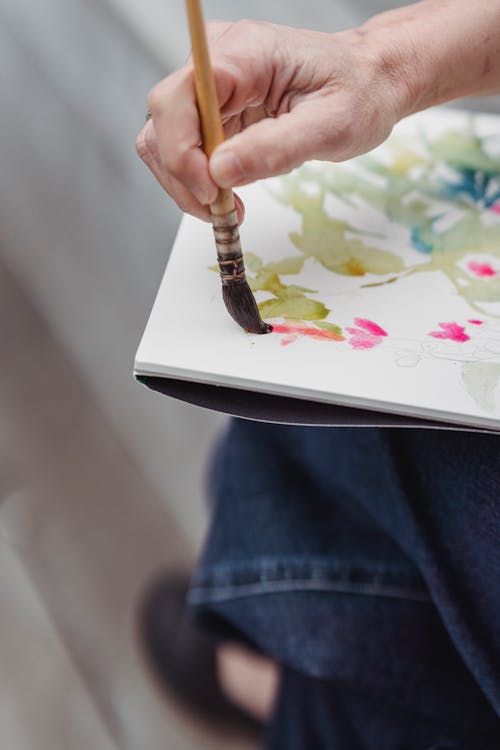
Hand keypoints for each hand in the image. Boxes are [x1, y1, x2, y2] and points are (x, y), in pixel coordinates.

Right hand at [136, 20, 408, 220]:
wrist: (369, 82)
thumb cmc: (359, 94)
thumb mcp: (332, 127)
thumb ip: (276, 148)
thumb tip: (220, 172)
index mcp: (244, 52)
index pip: (177, 99)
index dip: (182, 152)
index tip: (213, 192)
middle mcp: (216, 62)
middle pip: (163, 123)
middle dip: (184, 177)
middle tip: (222, 211)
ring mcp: (210, 87)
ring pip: (164, 141)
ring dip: (187, 185)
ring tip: (228, 208)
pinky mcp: (214, 110)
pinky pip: (184, 150)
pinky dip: (197, 182)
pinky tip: (227, 196)